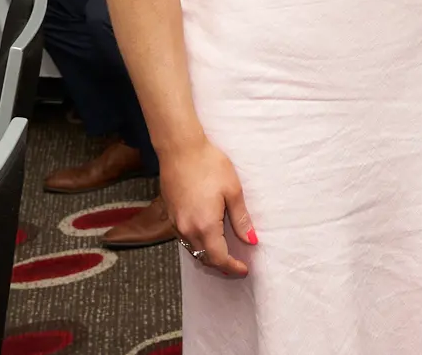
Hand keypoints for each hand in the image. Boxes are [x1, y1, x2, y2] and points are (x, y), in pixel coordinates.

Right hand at [161, 138, 256, 277]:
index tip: (244, 270)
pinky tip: (207, 238)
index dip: (232, 267)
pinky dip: (197, 244)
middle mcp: (187, 229)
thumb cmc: (208, 165)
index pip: (219, 258)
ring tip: (225, 254)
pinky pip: (185, 239)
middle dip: (221, 265)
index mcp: (204, 226)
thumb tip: (250, 240)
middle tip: (237, 265)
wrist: (180, 150)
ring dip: (208, 256)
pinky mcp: (171, 216)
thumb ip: (241, 219)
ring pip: (193, 250)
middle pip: (204, 258)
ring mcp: (176, 223)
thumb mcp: (232, 190)